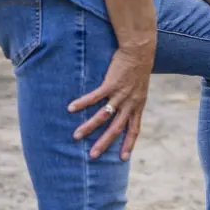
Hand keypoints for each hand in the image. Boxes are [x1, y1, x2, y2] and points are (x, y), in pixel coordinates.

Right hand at [68, 44, 152, 160]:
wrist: (139, 51)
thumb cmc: (138, 69)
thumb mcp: (139, 88)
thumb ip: (132, 100)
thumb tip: (124, 108)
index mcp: (138, 105)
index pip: (134, 129)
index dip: (128, 143)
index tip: (123, 158)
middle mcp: (130, 103)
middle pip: (116, 128)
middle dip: (104, 143)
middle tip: (93, 156)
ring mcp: (120, 94)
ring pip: (104, 115)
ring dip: (89, 127)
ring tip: (76, 136)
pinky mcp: (111, 83)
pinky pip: (95, 97)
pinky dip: (82, 103)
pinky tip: (70, 108)